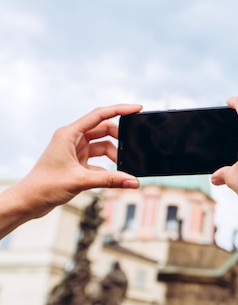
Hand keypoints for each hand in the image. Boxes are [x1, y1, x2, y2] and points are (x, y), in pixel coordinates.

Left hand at [8, 104, 141, 219]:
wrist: (28, 202)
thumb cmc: (44, 186)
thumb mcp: (81, 181)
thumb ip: (110, 180)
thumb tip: (133, 181)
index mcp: (69, 134)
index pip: (99, 115)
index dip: (120, 110)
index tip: (137, 109)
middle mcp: (72, 138)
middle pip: (104, 129)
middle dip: (119, 139)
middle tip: (133, 148)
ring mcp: (75, 150)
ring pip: (103, 146)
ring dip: (114, 156)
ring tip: (123, 169)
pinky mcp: (77, 162)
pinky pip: (99, 160)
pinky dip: (108, 167)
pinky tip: (114, 177)